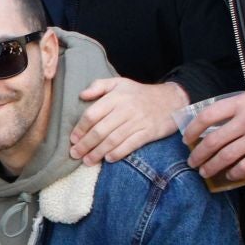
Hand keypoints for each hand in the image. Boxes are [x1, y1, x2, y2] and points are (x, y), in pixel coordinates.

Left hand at [70, 78, 187, 162]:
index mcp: (116, 97)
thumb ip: (99, 86)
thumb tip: (81, 95)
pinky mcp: (149, 132)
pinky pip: (130, 145)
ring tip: (87, 161)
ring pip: (113, 140)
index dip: (80, 129)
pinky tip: (108, 159)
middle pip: (100, 130)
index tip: (73, 139)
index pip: (92, 114)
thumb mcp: (120, 83)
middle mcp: (126, 109)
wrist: (172, 99)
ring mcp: (138, 121)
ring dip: (98, 153)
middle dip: (85, 144)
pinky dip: (118, 153)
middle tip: (75, 154)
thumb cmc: (140, 94)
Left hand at [182, 87, 244, 186]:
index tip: (187, 138)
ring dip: (211, 166)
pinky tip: (229, 175)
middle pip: (212, 141)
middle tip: (192, 162)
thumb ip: (235, 109)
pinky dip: (234, 173)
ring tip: (204, 172)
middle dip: (198, 154)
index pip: (207, 116)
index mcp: (239, 103)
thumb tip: (216, 124)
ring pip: (226, 156)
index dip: (193, 129)